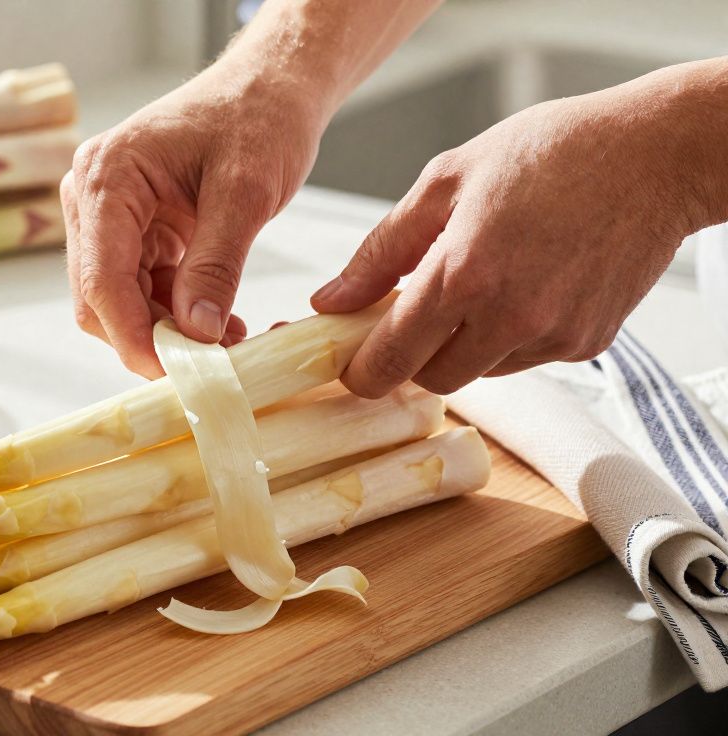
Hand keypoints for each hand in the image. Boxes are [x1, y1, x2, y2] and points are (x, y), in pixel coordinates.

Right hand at [62, 58, 325, 376]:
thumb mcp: (245, 192)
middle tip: (210, 364)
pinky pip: (140, 288)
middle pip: (99, 298)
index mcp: (107, 177)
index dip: (133, 336)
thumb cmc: (258, 118)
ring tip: (226, 342)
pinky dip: (174, 312)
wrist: (270, 87)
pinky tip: (218, 321)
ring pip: (118, 301)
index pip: (101, 278)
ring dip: (165, 330)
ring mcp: (108, 215)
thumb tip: (195, 333)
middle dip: (149, 337)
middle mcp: (93, 197)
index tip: (176, 374)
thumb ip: (216, 264)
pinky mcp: (131, 229)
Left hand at [312, 74, 723, 397]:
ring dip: (464, 345)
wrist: (655, 155)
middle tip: (416, 312)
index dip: (362, 372)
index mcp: (464, 273)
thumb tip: (331, 299)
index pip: (390, 360)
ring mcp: (553, 335)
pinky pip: (526, 359)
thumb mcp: (446, 181)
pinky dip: (511, 336)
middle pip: (433, 378)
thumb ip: (381, 249)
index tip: (352, 366)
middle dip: (414, 355)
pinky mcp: (587, 343)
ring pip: (481, 372)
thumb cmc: (551, 153)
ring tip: (484, 281)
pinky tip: (527, 283)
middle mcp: (509, 316)